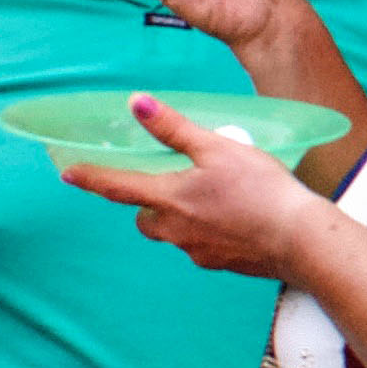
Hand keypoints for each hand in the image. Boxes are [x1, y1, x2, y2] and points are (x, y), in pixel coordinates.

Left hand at [62, 97, 331, 279]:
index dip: (90, 178)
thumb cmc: (262, 191)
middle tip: (170, 183)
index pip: (116, 186)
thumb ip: (175, 128)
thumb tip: (138, 104)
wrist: (299, 240)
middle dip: (148, 202)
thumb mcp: (218, 149)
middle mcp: (175, 229)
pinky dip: (208, 230)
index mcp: (169, 197)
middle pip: (144, 217)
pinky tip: (235, 219)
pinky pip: (200, 245)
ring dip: (180, 216)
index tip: (67, 173)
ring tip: (212, 199)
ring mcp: (196, 250)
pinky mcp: (219, 263)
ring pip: (173, 232)